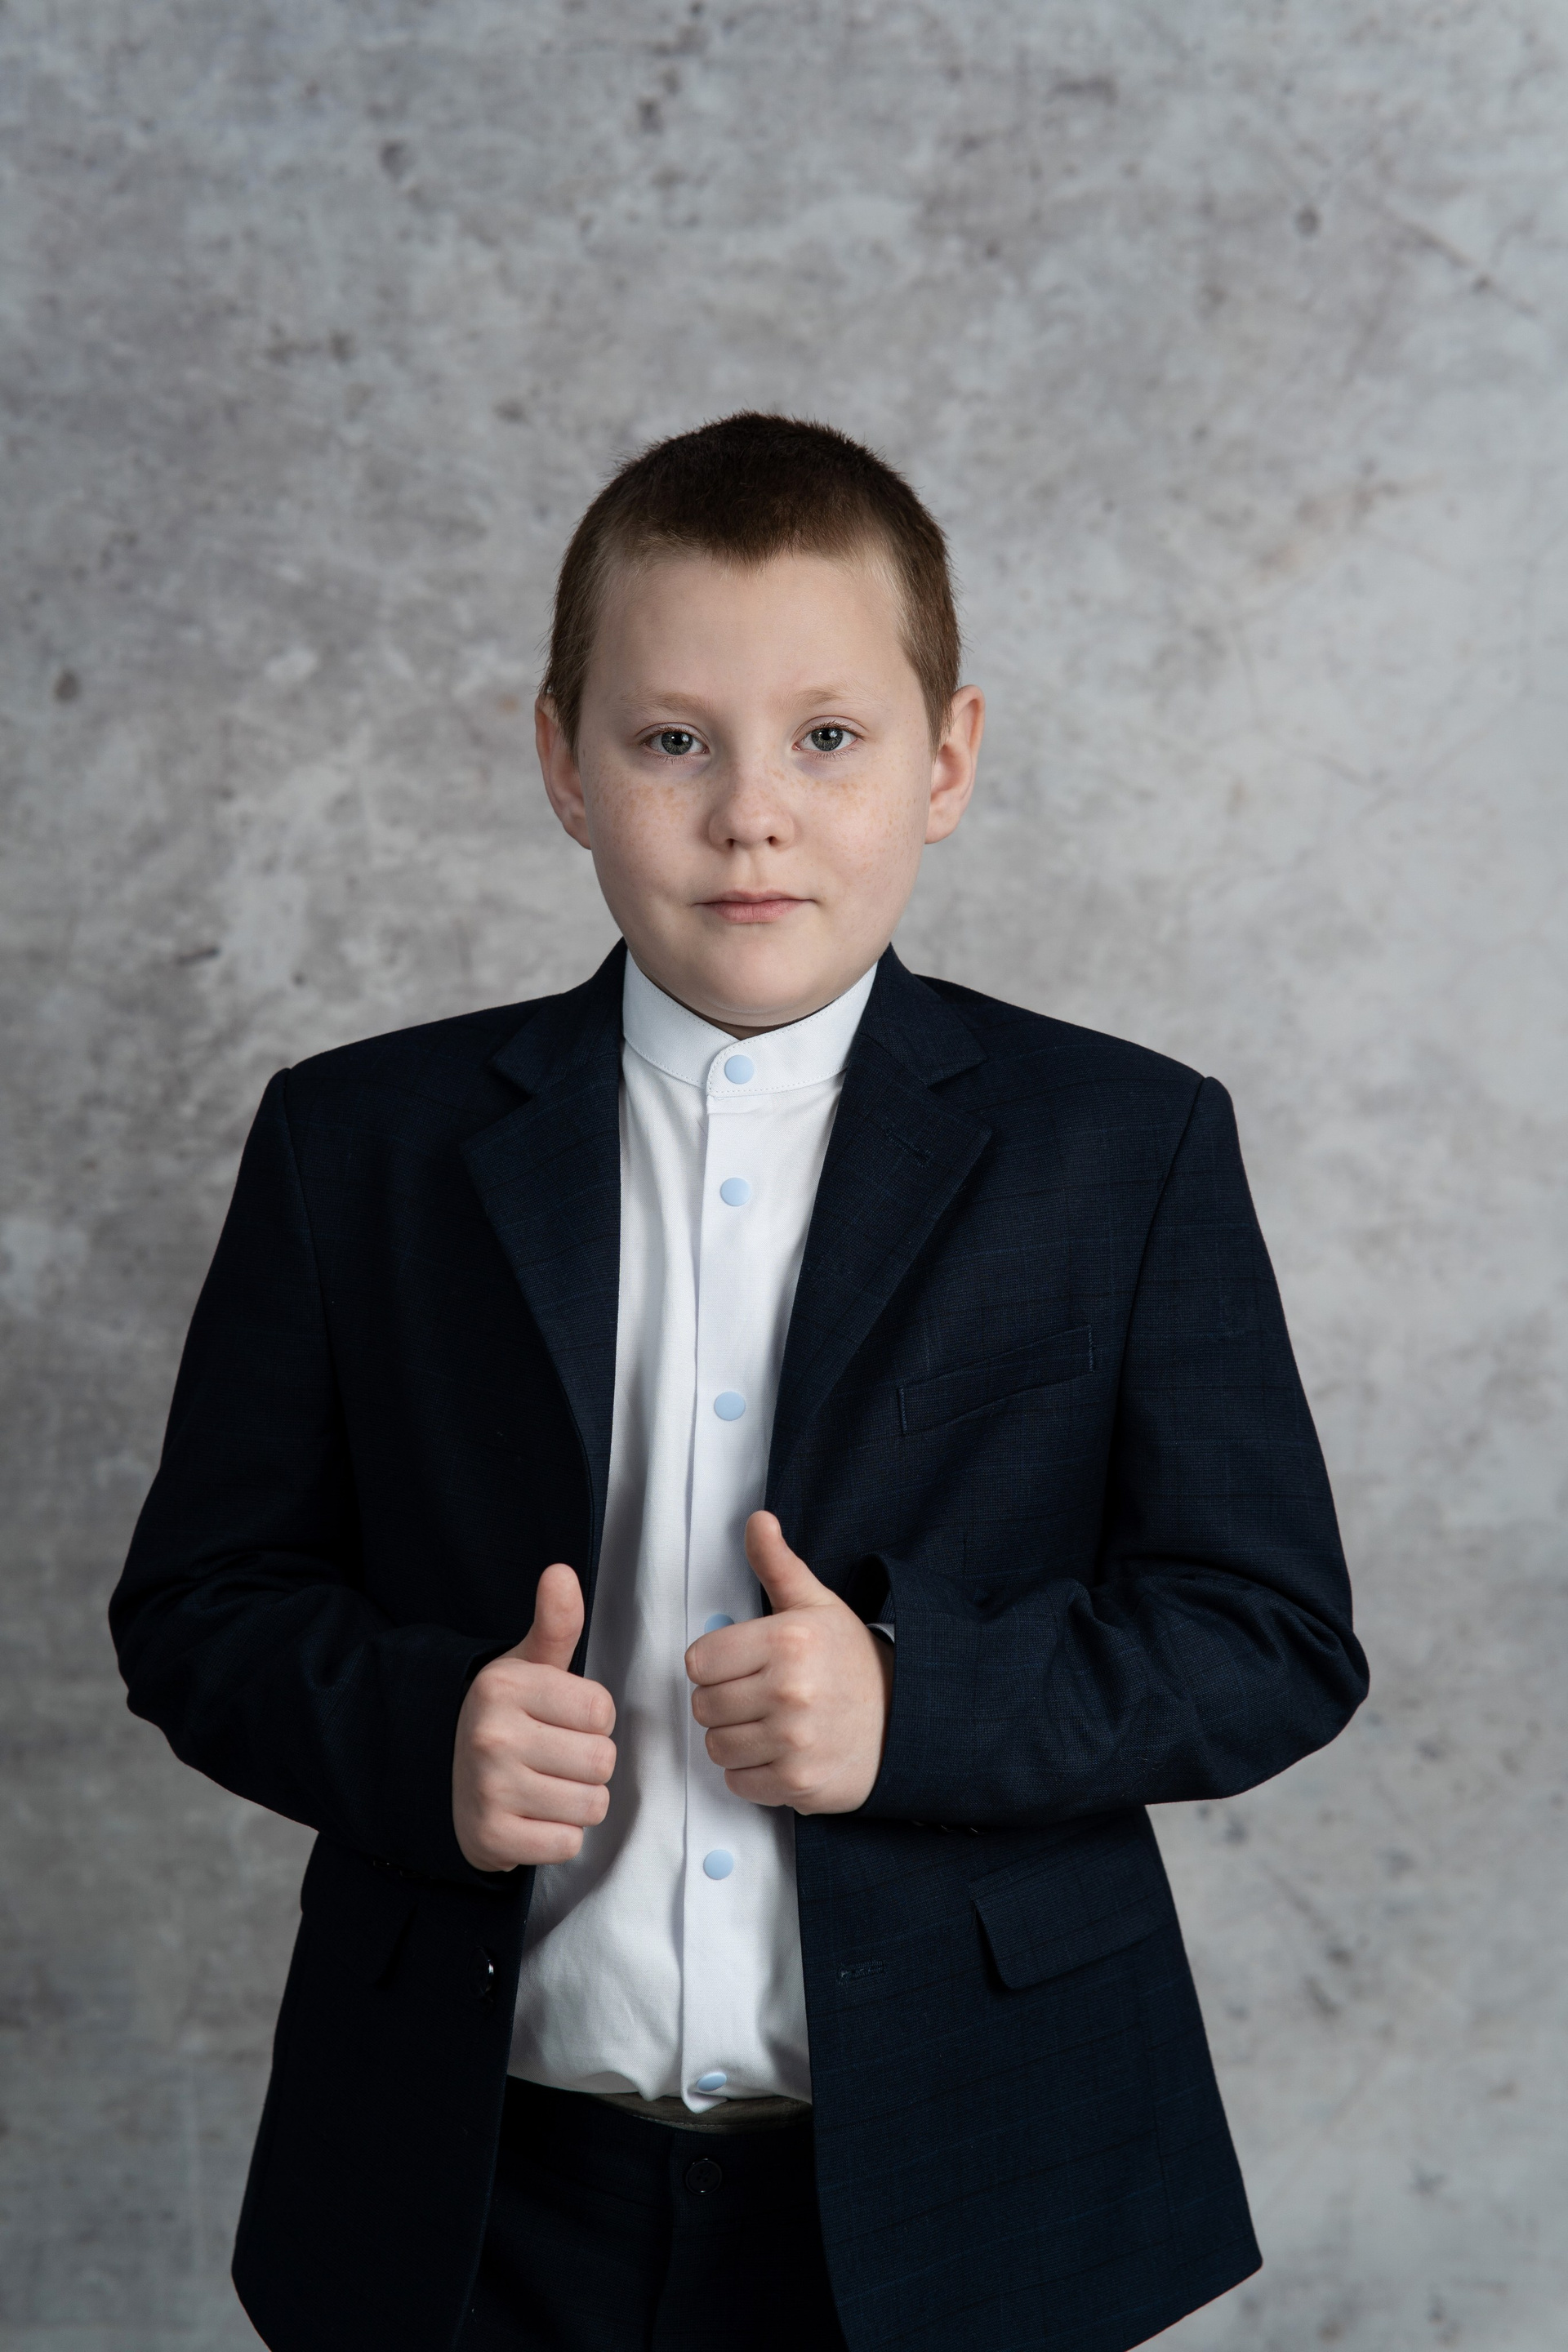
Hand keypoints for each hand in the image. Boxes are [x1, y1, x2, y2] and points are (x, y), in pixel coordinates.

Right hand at [452, 1563, 616, 1870]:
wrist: (448, 1781)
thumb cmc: (507, 1719)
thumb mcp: (528, 1666)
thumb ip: (555, 1623)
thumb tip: (561, 1572)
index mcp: (504, 1687)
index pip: (602, 1711)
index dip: (593, 1720)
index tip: (562, 1720)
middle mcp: (492, 1735)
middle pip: (602, 1760)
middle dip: (590, 1763)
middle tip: (555, 1758)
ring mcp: (489, 1789)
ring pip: (591, 1804)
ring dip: (579, 1802)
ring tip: (546, 1786)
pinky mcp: (491, 1838)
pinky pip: (568, 1843)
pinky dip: (559, 1836)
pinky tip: (533, 1817)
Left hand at [685, 1512, 893, 1813]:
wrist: (904, 1719)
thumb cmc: (852, 1660)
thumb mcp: (817, 1604)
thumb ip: (777, 1564)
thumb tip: (757, 1521)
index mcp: (788, 1641)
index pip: (699, 1660)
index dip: (715, 1662)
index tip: (740, 1663)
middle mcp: (790, 1692)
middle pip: (703, 1705)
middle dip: (723, 1700)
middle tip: (755, 1694)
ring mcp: (794, 1742)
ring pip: (716, 1746)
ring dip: (734, 1738)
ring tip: (767, 1723)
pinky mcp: (798, 1783)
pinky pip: (737, 1782)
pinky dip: (751, 1772)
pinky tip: (778, 1752)